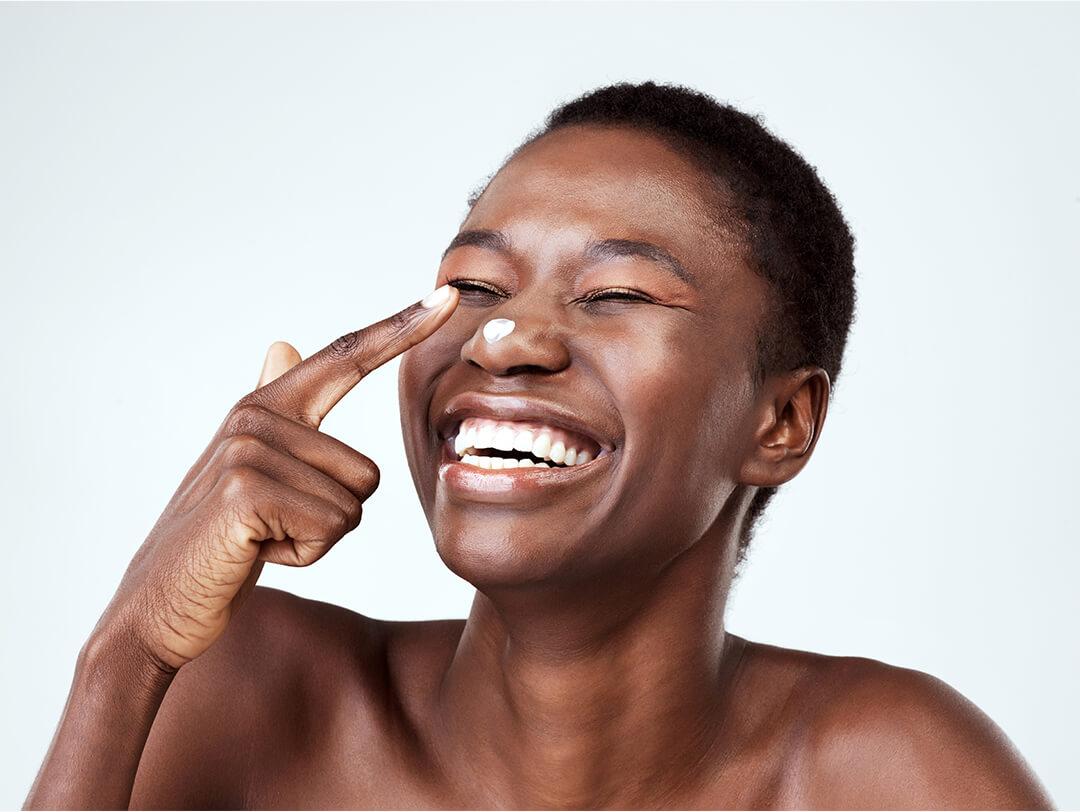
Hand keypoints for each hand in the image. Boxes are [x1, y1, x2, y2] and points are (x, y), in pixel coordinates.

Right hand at [93, 285, 457, 670]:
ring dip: (316, 539)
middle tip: (271, 529)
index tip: (448, 295)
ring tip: (260, 539)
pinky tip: (255, 553)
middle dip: (332, 518)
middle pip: (367, 473)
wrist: (157, 605)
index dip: (401, 327)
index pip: (345, 357)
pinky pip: (331, 529)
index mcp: (266, 408)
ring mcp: (249, 450)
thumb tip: (283, 344)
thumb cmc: (219, 540)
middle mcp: (256, 417)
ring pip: (353, 505)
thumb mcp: (251, 469)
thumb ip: (275, 408)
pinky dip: (305, 556)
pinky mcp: (247, 490)